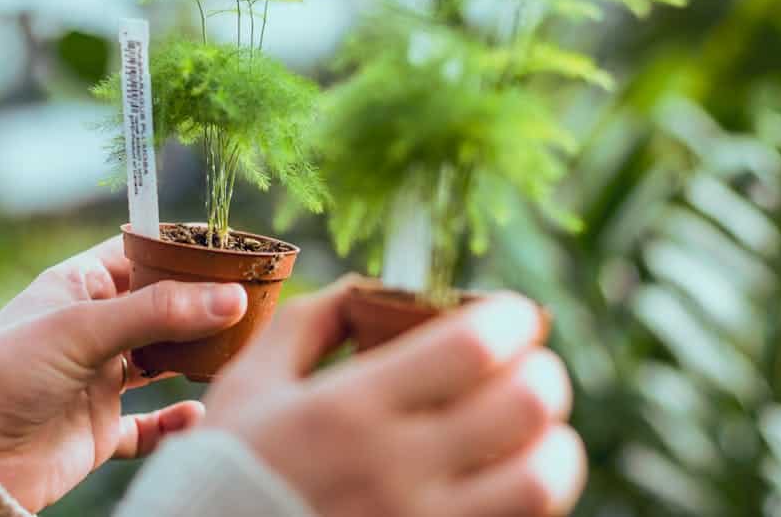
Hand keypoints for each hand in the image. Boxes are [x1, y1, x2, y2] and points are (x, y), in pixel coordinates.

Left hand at [0, 236, 246, 511]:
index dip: (180, 252)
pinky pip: (150, 424)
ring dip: (194, 360)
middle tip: (249, 302)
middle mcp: (92, 329)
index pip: (139, 255)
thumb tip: (231, 297)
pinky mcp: (101, 427)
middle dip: (200, 307)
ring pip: (162, 363)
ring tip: (236, 352)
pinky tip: (196, 415)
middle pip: (160, 309)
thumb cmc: (5, 374)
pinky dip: (175, 422)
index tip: (229, 250)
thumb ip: (158, 312)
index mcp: (77, 287)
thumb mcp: (82, 329)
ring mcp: (98, 378)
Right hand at [205, 276, 584, 516]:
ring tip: (532, 428)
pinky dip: (529, 494)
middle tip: (528, 365)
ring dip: (552, 442)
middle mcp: (394, 470)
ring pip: (538, 481)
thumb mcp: (251, 381)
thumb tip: (373, 286)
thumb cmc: (228, 466)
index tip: (515, 314)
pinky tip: (505, 474)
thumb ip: (312, 321)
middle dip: (542, 371)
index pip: (470, 347)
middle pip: (524, 407)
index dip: (512, 319)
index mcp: (348, 409)